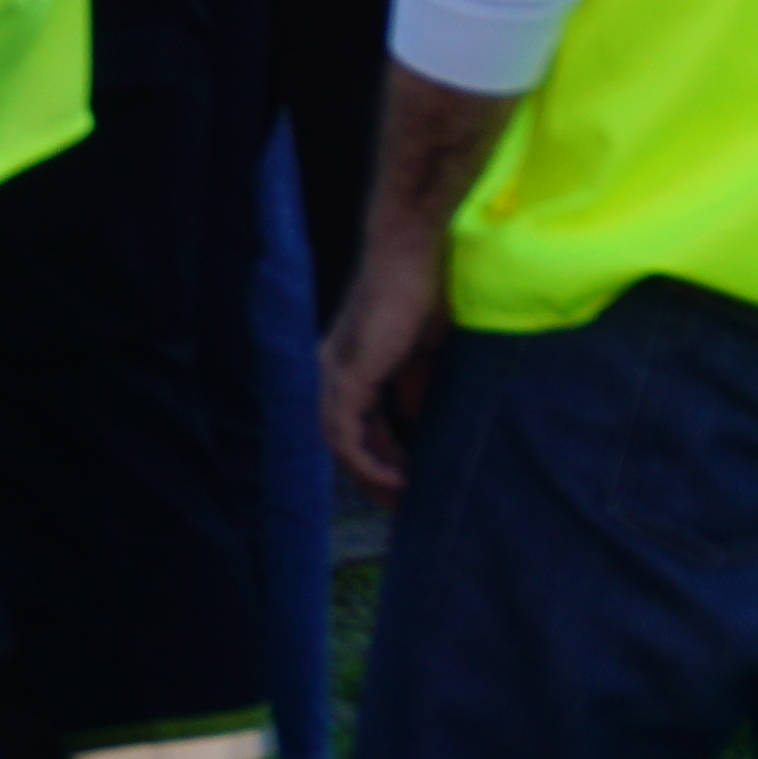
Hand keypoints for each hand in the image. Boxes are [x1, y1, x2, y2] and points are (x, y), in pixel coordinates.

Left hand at [316, 235, 453, 498]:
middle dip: (373, 475)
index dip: (380, 457)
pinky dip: (367, 460)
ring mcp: (335, 372)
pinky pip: (346, 432)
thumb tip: (415, 420)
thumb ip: (415, 384)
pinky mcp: (347, 374)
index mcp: (351, 364)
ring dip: (369, 475)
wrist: (416, 254)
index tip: (409, 483)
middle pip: (343, 439)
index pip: (356, 424)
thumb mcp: (423, 350)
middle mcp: (333, 371)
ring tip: (402, 500)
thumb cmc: (424, 291)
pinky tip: (396, 479)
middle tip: (404, 504)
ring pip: (340, 442)